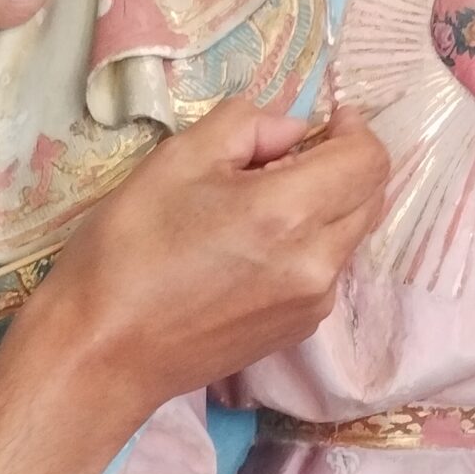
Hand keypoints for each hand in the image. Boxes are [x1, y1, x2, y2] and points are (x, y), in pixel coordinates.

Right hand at [16, 99, 388, 425]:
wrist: (103, 352)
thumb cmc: (128, 249)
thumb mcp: (177, 159)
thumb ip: (247, 125)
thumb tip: (292, 130)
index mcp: (289, 213)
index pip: (369, 160)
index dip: (353, 130)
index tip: (326, 121)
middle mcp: (318, 263)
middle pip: (371, 198)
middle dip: (344, 166)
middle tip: (287, 158)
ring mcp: (313, 304)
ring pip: (350, 236)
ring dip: (326, 207)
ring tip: (260, 206)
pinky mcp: (299, 331)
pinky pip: (327, 272)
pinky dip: (310, 246)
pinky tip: (253, 249)